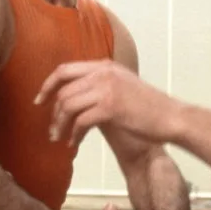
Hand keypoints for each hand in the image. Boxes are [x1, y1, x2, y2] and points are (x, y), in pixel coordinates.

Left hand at [35, 60, 180, 146]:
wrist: (171, 118)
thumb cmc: (148, 108)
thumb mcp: (122, 88)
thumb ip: (99, 88)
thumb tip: (73, 98)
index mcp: (104, 66)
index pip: (65, 70)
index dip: (47, 86)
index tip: (39, 101)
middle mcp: (103, 72)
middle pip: (62, 89)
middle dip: (52, 111)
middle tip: (51, 129)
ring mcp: (107, 88)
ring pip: (68, 105)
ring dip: (60, 125)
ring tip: (60, 139)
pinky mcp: (110, 106)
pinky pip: (80, 121)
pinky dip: (74, 134)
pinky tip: (74, 144)